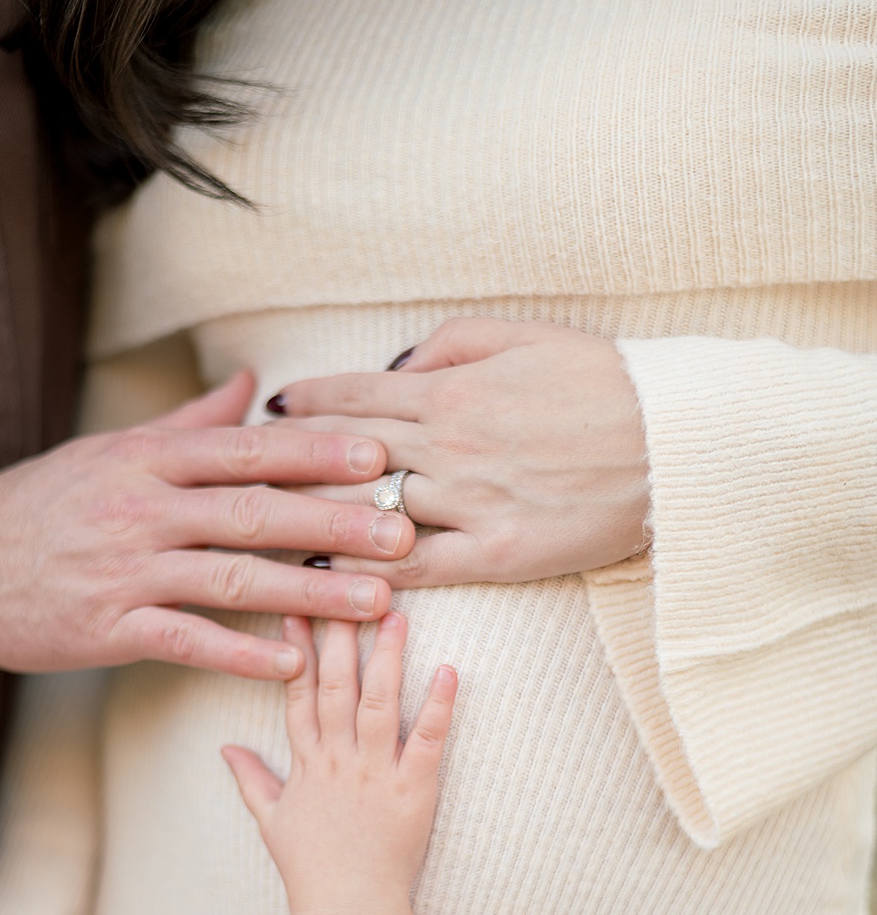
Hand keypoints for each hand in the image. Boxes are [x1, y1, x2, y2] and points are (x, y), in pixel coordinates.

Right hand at [0, 371, 414, 679]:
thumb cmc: (41, 506)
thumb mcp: (110, 449)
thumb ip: (188, 422)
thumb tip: (252, 382)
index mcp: (146, 460)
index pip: (245, 450)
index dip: (316, 452)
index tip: (379, 454)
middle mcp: (142, 510)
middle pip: (253, 512)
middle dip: (335, 522)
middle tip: (405, 531)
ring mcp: (126, 571)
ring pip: (232, 580)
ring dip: (310, 593)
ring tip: (376, 603)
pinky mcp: (108, 628)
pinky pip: (186, 641)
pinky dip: (240, 653)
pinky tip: (292, 662)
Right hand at [222, 614, 455, 914]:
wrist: (347, 909)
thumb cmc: (310, 868)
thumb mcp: (271, 820)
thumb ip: (251, 778)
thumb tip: (225, 749)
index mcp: (307, 763)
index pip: (297, 694)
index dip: (295, 649)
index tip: (293, 607)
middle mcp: (339, 760)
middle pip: (336, 686)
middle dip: (339, 635)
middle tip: (344, 586)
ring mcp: (376, 773)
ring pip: (381, 703)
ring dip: (388, 656)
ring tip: (396, 613)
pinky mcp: (415, 791)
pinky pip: (427, 740)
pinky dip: (439, 705)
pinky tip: (447, 669)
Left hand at [270, 318, 649, 584]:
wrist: (682, 440)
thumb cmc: (606, 382)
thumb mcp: (527, 337)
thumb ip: (449, 346)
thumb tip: (388, 369)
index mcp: (451, 390)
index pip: (352, 397)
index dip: (302, 404)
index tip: (266, 411)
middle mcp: (449, 445)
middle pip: (343, 456)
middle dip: (283, 463)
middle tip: (234, 475)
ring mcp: (470, 502)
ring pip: (367, 510)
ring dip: (308, 519)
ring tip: (258, 529)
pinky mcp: (497, 552)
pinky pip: (414, 566)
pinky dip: (364, 571)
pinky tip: (320, 578)